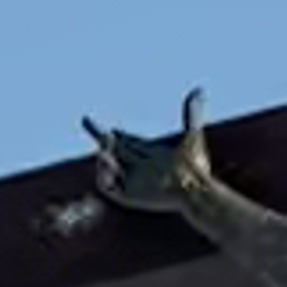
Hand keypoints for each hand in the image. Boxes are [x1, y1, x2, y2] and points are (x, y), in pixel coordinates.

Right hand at [82, 92, 215, 213]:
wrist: (192, 189)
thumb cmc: (194, 168)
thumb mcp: (191, 137)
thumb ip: (192, 115)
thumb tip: (199, 90)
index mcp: (152, 156)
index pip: (132, 143)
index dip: (122, 136)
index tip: (113, 128)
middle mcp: (141, 168)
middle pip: (116, 151)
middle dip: (102, 137)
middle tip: (87, 120)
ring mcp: (134, 182)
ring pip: (111, 167)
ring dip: (103, 155)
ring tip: (103, 140)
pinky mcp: (129, 196)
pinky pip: (108, 187)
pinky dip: (103, 174)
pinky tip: (104, 158)